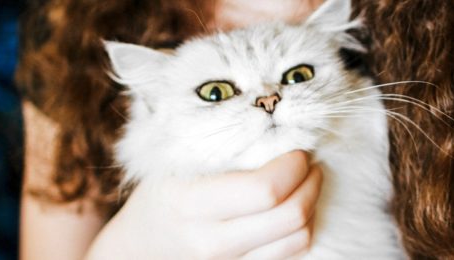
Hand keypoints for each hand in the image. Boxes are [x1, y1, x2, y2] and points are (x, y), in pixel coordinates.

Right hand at [86, 151, 322, 258]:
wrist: (142, 245)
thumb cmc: (163, 193)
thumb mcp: (174, 163)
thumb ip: (217, 147)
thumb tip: (273, 126)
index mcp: (190, 203)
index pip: (264, 189)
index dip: (292, 166)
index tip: (296, 149)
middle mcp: (211, 240)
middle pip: (290, 217)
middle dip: (311, 183)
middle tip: (309, 162)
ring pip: (298, 239)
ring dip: (311, 205)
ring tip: (305, 182)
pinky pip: (292, 254)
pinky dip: (301, 229)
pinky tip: (291, 207)